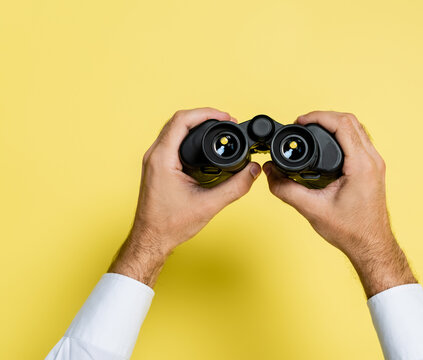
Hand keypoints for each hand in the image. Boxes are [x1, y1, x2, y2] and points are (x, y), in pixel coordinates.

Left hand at [109, 108, 260, 286]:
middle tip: (226, 121)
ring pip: (175, 130)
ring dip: (196, 125)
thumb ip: (235, 187)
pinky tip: (205, 144)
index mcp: (162, 158)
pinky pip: (173, 141)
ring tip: (218, 128)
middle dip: (204, 117)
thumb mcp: (209, 205)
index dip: (207, 113)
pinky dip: (190, 137)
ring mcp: (154, 160)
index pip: (182, 120)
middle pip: (179, 120)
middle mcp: (155, 155)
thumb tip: (253, 171)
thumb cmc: (170, 225)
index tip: (226, 117)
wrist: (151, 239)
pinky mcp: (158, 166)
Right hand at [263, 111, 415, 296]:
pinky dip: (342, 134)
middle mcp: (372, 160)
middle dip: (324, 117)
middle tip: (303, 124)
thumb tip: (269, 173)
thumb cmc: (351, 231)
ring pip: (357, 128)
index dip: (318, 117)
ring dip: (335, 124)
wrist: (371, 245)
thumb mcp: (312, 210)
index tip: (300, 121)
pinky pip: (359, 140)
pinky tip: (327, 143)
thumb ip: (286, 189)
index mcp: (361, 165)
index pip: (342, 124)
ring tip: (312, 130)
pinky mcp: (373, 168)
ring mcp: (375, 163)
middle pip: (351, 121)